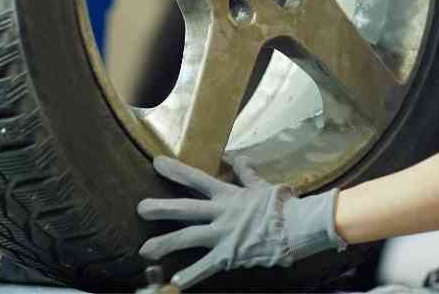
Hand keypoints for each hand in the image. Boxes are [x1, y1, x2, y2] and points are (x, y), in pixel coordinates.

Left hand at [137, 155, 345, 289]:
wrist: (298, 225)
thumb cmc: (282, 204)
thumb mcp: (262, 185)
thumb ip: (246, 173)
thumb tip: (236, 156)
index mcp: (228, 195)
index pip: (197, 179)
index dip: (176, 171)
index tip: (156, 163)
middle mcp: (221, 213)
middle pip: (185, 209)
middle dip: (161, 209)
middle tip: (140, 208)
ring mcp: (223, 234)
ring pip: (188, 238)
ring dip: (165, 243)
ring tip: (144, 250)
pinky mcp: (229, 255)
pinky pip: (206, 266)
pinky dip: (191, 276)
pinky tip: (175, 282)